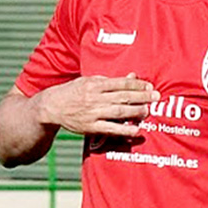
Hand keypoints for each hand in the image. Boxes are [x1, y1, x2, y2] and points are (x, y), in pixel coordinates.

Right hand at [33, 74, 157, 138]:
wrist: (51, 107)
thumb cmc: (72, 92)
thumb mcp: (88, 81)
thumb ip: (109, 80)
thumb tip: (131, 77)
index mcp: (94, 84)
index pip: (120, 83)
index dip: (136, 85)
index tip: (149, 86)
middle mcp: (94, 98)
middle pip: (122, 97)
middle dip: (141, 97)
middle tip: (156, 97)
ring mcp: (92, 113)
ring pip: (118, 111)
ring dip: (136, 111)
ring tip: (149, 110)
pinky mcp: (90, 127)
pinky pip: (110, 128)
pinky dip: (123, 129)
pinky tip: (136, 130)